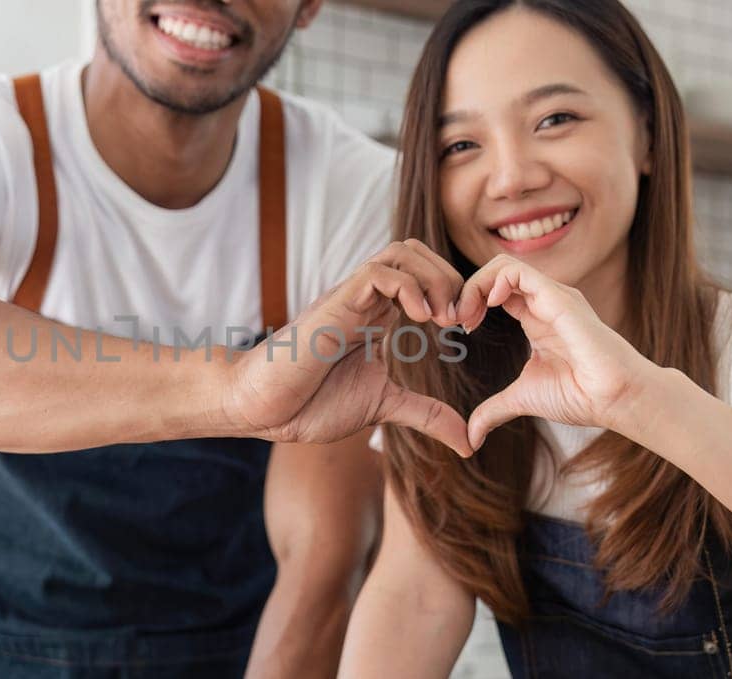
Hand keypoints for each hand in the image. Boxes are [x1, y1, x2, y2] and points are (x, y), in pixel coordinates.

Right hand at [221, 240, 473, 455]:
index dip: (453, 291)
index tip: (466, 329)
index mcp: (378, 316)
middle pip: (416, 250)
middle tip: (460, 320)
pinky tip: (420, 319)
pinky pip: (377, 273)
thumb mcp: (384, 407)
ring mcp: (350, 299)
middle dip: (450, 276)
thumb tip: (467, 443)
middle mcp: (366, 300)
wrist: (264, 408)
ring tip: (442, 317)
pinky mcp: (336, 306)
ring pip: (400, 251)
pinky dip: (408, 287)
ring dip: (433, 277)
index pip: (423, 273)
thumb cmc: (311, 403)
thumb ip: (426, 415)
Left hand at [457, 255, 658, 450]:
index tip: (461, 328)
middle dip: (468, 290)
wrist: (615, 399)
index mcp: (535, 317)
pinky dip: (495, 281)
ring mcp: (553, 297)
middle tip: (457, 319)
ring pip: (505, 265)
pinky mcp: (559, 298)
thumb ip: (494, 410)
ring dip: (477, 285)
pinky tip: (489, 305)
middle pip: (496, 272)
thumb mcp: (523, 399)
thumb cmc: (580, 396)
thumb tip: (470, 436)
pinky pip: (520, 272)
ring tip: (468, 314)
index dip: (471, 302)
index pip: (496, 290)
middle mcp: (544, 301)